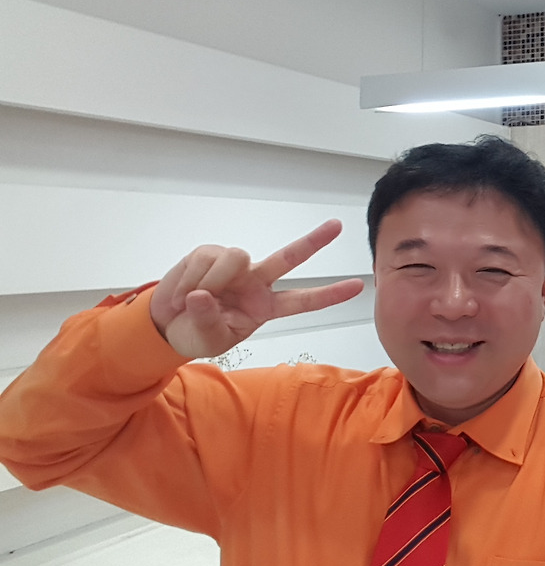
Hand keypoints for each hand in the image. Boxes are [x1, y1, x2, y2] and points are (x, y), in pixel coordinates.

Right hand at [149, 219, 364, 360]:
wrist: (167, 323)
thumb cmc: (197, 333)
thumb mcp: (208, 340)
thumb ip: (210, 322)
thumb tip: (203, 296)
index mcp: (265, 306)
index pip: (303, 301)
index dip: (329, 295)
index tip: (357, 286)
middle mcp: (256, 281)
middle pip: (290, 257)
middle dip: (313, 241)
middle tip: (337, 225)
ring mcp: (235, 266)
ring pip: (236, 257)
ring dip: (211, 280)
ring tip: (191, 300)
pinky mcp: (210, 253)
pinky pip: (205, 259)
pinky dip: (188, 279)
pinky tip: (180, 294)